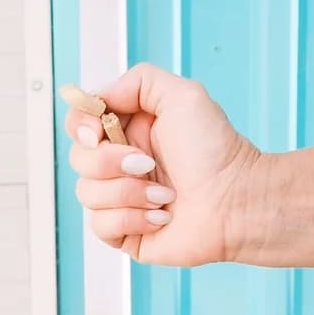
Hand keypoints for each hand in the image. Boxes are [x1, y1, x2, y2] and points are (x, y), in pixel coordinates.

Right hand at [65, 62, 260, 264]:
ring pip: (87, 194)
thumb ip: (138, 81)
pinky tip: (160, 216)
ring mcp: (119, 199)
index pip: (79, 123)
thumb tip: (101, 97)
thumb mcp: (182, 95)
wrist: (235, 201)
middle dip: (111, 162)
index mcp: (128, 130)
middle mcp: (119, 164)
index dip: (81, 126)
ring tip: (165, 195)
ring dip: (130, 193)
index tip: (98, 131)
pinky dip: (133, 219)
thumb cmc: (216, 151)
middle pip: (78, 159)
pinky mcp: (123, 232)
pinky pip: (101, 225)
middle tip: (148, 163)